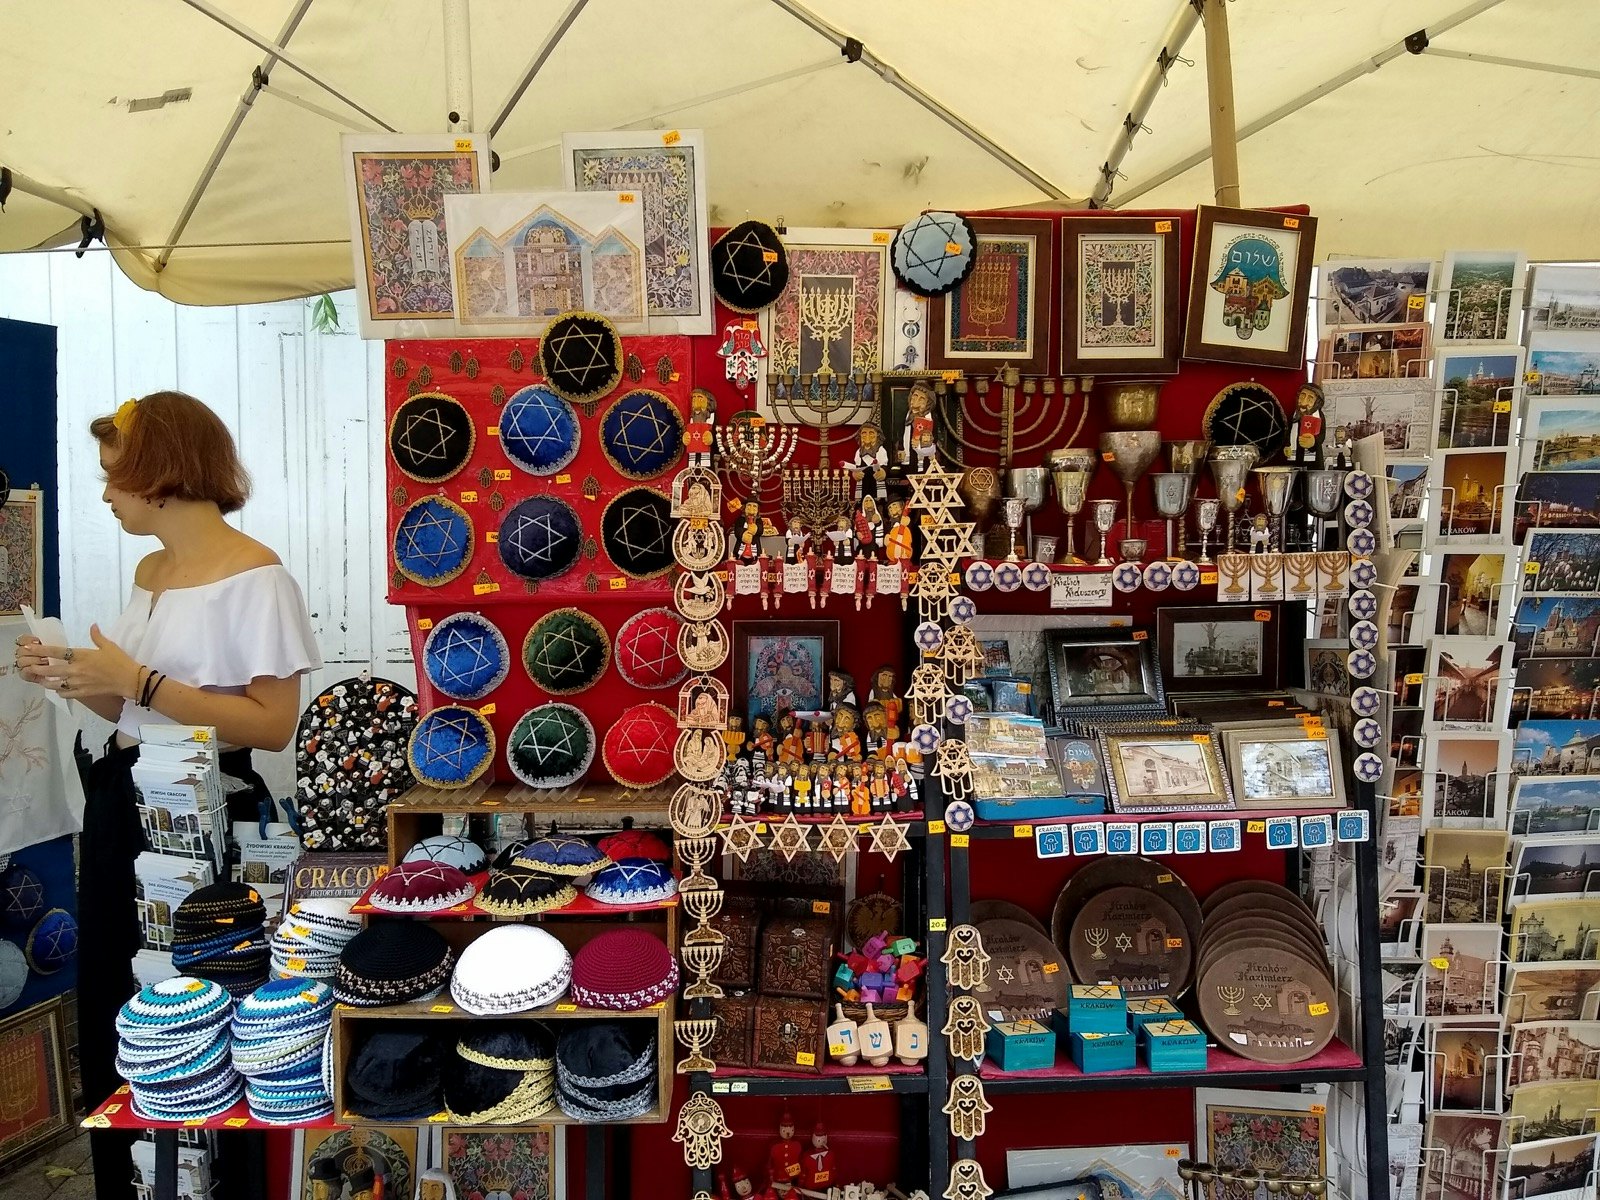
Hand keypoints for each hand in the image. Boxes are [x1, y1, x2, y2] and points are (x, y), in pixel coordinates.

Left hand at [22, 625, 140, 699]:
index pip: (56, 652)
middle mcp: (76, 670)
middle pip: (50, 670)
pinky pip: (66, 694)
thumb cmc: (120, 661)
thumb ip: (97, 636)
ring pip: (55, 684)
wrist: (130, 680)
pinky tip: (58, 689)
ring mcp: (78, 683)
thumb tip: (93, 626)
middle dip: (37, 668)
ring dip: (46, 682)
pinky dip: (59, 692)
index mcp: (81, 656)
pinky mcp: (83, 693)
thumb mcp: (109, 646)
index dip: (40, 650)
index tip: (28, 649)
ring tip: (41, 679)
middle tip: (29, 667)